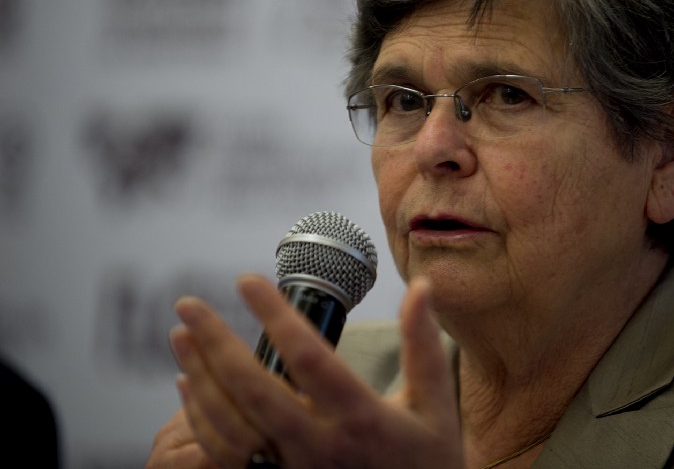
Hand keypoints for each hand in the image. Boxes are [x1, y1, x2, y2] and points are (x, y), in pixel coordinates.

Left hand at [145, 275, 462, 468]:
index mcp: (361, 419)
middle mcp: (320, 447)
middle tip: (187, 304)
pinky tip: (189, 386)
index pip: (308, 357)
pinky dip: (200, 418)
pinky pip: (225, 455)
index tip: (248, 281)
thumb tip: (420, 286)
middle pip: (253, 390)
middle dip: (214, 342)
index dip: (274, 315)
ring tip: (180, 336)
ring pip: (230, 424)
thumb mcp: (436, 406)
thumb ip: (424, 345)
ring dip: (199, 377)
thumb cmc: (428, 464)